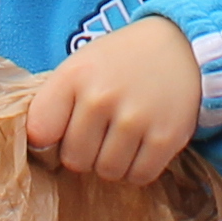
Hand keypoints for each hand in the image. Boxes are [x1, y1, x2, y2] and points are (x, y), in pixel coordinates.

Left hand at [23, 16, 201, 186]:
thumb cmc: (121, 62)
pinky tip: (141, 146)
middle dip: (85, 153)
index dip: (48, 140)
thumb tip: (40, 148)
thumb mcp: (81, 65)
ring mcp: (135, 118)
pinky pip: (139, 176)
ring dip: (113, 163)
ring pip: (108, 171)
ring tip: (122, 138)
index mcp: (74, 76)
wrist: (181, 45)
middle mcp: (101, 97)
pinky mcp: (166, 137)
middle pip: (75, 160)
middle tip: (100, 134)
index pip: (39, 132)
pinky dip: (138, 168)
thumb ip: (56, 102)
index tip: (61, 133)